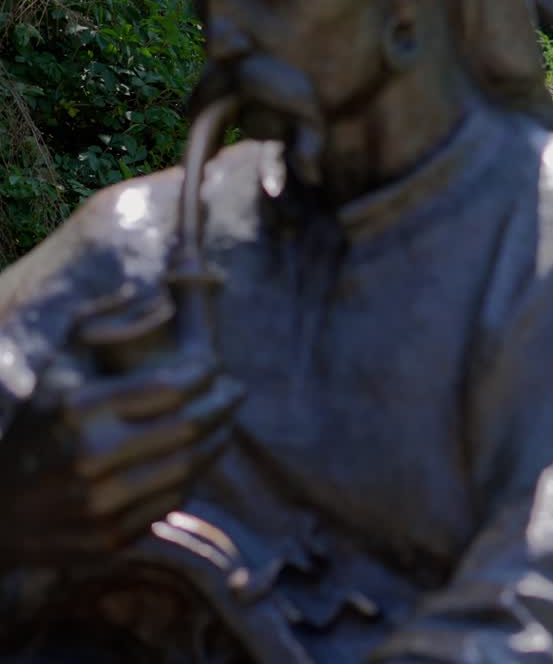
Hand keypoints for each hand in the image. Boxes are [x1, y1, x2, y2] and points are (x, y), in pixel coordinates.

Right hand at [0, 288, 242, 563]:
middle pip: (189, 427)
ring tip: (227, 420)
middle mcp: (90, 457)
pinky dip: (194, 474)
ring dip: (218, 439)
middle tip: (236, 391)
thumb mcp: (56, 371)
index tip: (216, 366)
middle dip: (223, 404)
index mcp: (77, 410)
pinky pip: (173, 499)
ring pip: (190, 465)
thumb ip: (96, 326)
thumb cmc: (37, 428)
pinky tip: (200, 455)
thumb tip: (148, 294)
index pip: (169, 387)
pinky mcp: (111, 536)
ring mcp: (102, 502)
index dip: (205, 374)